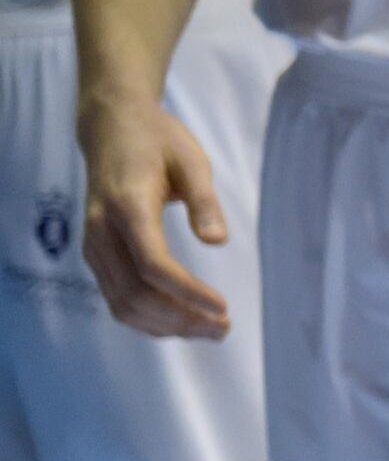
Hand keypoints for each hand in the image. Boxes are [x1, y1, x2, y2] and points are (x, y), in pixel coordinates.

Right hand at [80, 99, 229, 339]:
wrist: (112, 130)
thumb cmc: (158, 141)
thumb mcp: (191, 160)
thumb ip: (204, 201)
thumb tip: (218, 242)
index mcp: (127, 208)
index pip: (153, 265)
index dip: (187, 292)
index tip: (223, 308)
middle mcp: (102, 233)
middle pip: (135, 293)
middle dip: (180, 318)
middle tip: (223, 328)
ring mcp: (94, 247)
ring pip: (122, 302)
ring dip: (165, 324)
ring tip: (208, 330)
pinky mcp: (96, 254)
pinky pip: (116, 297)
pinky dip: (146, 317)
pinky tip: (179, 322)